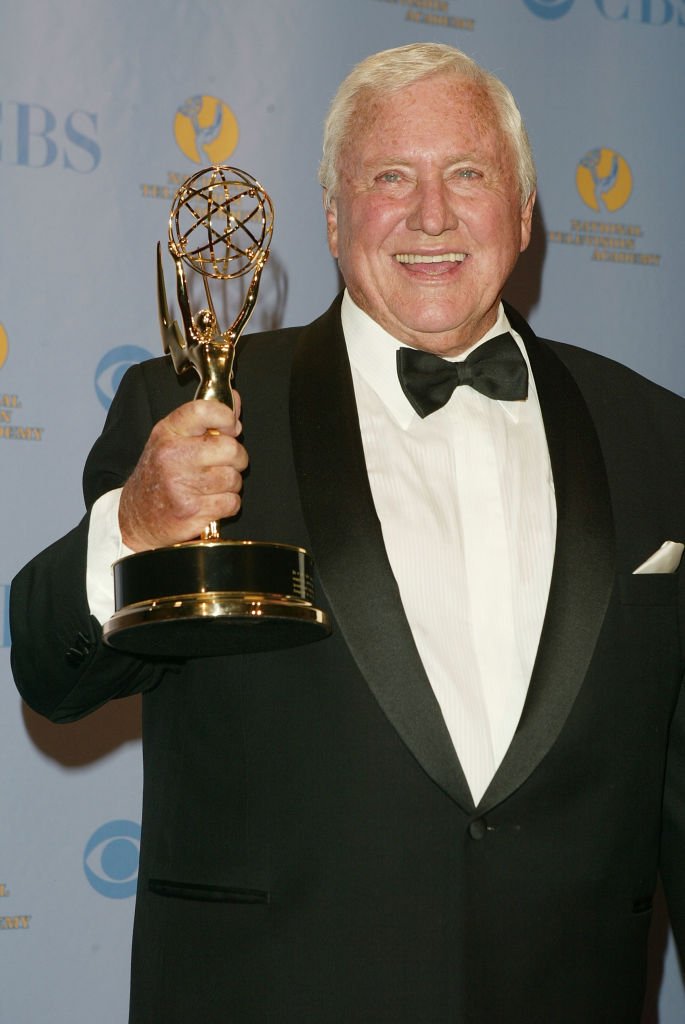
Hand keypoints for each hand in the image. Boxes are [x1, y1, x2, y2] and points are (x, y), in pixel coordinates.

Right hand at [119, 395, 248, 551]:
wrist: (136, 517)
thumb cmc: (158, 476)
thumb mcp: (171, 440)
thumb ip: (205, 420)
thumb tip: (235, 399)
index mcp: (168, 433)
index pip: (204, 410)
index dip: (226, 417)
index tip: (231, 427)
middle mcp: (172, 456)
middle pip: (230, 448)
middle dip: (237, 458)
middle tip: (225, 463)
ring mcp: (182, 485)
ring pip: (234, 478)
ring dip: (230, 484)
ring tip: (212, 485)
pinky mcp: (192, 511)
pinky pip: (232, 503)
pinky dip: (227, 504)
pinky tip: (210, 502)